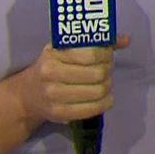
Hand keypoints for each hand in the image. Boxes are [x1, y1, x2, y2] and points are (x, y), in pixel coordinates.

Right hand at [14, 34, 130, 124]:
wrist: (27, 94)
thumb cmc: (51, 67)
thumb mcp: (64, 50)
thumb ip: (95, 43)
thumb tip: (126, 39)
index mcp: (54, 55)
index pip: (90, 55)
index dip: (106, 55)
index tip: (108, 55)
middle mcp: (52, 74)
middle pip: (97, 74)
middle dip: (108, 71)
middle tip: (107, 70)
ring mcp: (55, 96)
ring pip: (97, 92)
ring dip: (108, 87)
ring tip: (106, 83)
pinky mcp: (60, 114)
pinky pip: (92, 109)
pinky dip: (105, 103)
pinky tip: (106, 98)